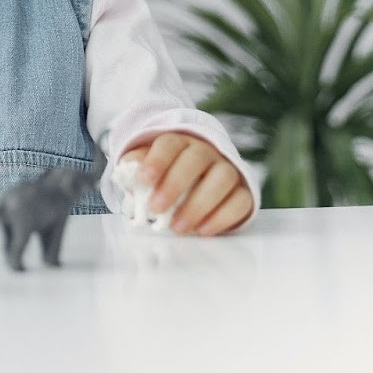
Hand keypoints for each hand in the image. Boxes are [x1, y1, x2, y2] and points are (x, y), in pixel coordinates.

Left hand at [121, 132, 253, 235]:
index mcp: (179, 143)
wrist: (201, 179)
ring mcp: (227, 170)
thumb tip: (128, 168)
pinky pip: (240, 200)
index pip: (169, 144)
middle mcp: (207, 152)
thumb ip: (137, 168)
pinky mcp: (243, 191)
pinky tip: (203, 230)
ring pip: (222, 178)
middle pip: (195, 159)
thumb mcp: (148, 169)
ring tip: (178, 226)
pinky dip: (223, 216)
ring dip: (199, 204)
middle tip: (156, 208)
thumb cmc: (167, 175)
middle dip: (175, 184)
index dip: (157, 160)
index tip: (143, 179)